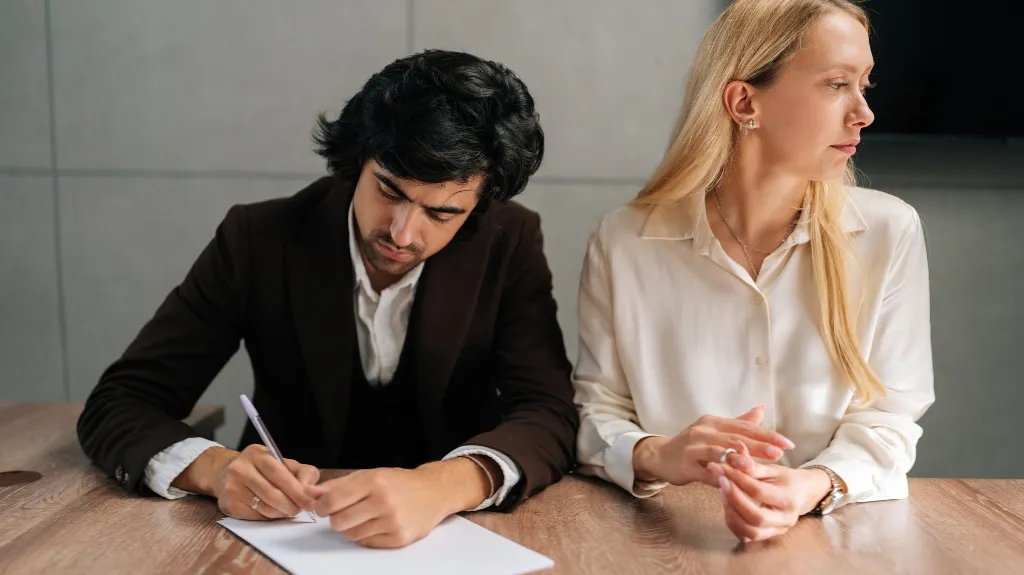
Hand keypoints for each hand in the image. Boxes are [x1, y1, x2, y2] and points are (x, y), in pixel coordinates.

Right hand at [176, 444, 322, 519]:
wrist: (224, 473)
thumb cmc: (262, 469)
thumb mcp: (284, 463)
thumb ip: (304, 473)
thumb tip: (315, 492)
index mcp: (257, 454)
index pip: (280, 475)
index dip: (297, 491)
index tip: (310, 502)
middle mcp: (240, 469)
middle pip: (272, 494)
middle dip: (291, 505)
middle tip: (300, 508)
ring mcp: (232, 488)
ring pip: (265, 508)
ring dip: (282, 512)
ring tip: (287, 509)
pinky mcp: (229, 505)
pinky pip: (256, 516)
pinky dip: (269, 516)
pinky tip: (272, 510)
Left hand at [313, 457, 491, 548]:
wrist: (434, 492)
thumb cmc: (399, 482)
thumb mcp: (370, 475)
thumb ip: (338, 485)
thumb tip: (310, 492)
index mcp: (374, 481)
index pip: (332, 500)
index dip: (321, 506)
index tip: (322, 507)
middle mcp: (384, 501)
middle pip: (339, 522)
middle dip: (335, 519)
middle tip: (343, 513)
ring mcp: (392, 521)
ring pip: (352, 535)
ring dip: (352, 528)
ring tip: (364, 517)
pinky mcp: (399, 538)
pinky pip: (367, 543)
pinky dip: (367, 535)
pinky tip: (377, 524)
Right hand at [632, 405, 794, 486]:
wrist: (661, 456)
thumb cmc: (693, 444)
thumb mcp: (714, 430)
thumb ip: (739, 422)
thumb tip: (762, 409)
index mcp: (713, 422)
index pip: (745, 426)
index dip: (767, 434)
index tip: (787, 443)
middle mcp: (703, 431)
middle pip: (735, 438)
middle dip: (758, 446)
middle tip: (779, 453)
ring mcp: (692, 448)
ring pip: (718, 452)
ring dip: (738, 459)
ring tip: (756, 466)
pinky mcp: (685, 465)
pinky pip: (705, 472)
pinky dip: (719, 476)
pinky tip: (732, 482)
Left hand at [708, 460, 832, 542]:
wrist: (802, 494)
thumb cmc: (786, 479)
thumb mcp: (773, 469)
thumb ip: (752, 465)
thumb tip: (732, 453)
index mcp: (789, 498)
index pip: (758, 491)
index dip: (737, 479)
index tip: (721, 467)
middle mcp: (786, 519)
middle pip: (756, 517)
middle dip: (733, 499)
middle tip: (720, 481)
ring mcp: (777, 530)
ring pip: (750, 531)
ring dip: (731, 512)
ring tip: (722, 492)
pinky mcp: (767, 536)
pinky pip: (746, 536)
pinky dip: (733, 522)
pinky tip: (727, 505)